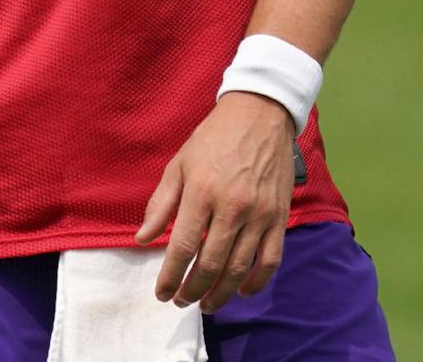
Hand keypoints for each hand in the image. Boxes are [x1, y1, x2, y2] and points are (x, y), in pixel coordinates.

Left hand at [136, 91, 296, 311]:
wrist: (259, 117)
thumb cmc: (212, 139)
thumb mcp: (178, 164)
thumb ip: (161, 204)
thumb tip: (142, 238)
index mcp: (201, 192)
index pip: (182, 246)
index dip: (171, 275)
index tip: (162, 292)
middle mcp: (232, 207)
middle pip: (211, 263)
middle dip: (194, 289)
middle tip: (182, 302)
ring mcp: (260, 214)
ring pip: (241, 267)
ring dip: (222, 292)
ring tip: (207, 305)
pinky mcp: (280, 217)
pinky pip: (271, 258)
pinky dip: (258, 281)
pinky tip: (243, 291)